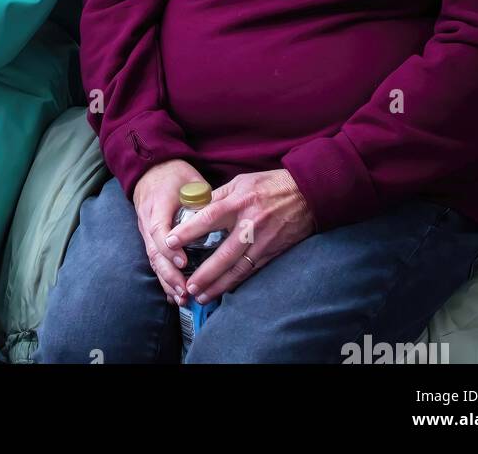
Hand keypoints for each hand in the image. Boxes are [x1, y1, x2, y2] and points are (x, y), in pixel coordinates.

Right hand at [132, 158, 207, 302]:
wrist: (150, 168)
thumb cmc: (175, 174)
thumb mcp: (190, 181)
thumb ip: (204, 199)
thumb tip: (223, 218)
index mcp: (158, 203)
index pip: (160, 229)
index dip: (171, 249)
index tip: (185, 262)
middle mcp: (147, 219)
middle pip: (154, 251)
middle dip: (169, 274)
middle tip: (186, 291)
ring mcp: (144, 229)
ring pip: (152, 259)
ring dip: (166, 280)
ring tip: (182, 298)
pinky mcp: (147, 237)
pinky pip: (153, 259)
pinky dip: (163, 277)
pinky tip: (172, 294)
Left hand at [166, 168, 313, 304]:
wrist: (307, 195)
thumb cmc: (270, 185)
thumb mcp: (241, 182)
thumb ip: (218, 196)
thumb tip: (196, 208)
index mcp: (238, 203)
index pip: (208, 218)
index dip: (188, 231)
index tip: (170, 241)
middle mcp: (250, 225)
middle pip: (223, 254)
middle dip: (204, 273)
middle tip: (187, 286)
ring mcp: (263, 242)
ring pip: (238, 269)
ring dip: (219, 285)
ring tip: (202, 296)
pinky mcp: (273, 252)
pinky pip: (252, 271)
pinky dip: (237, 282)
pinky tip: (225, 290)